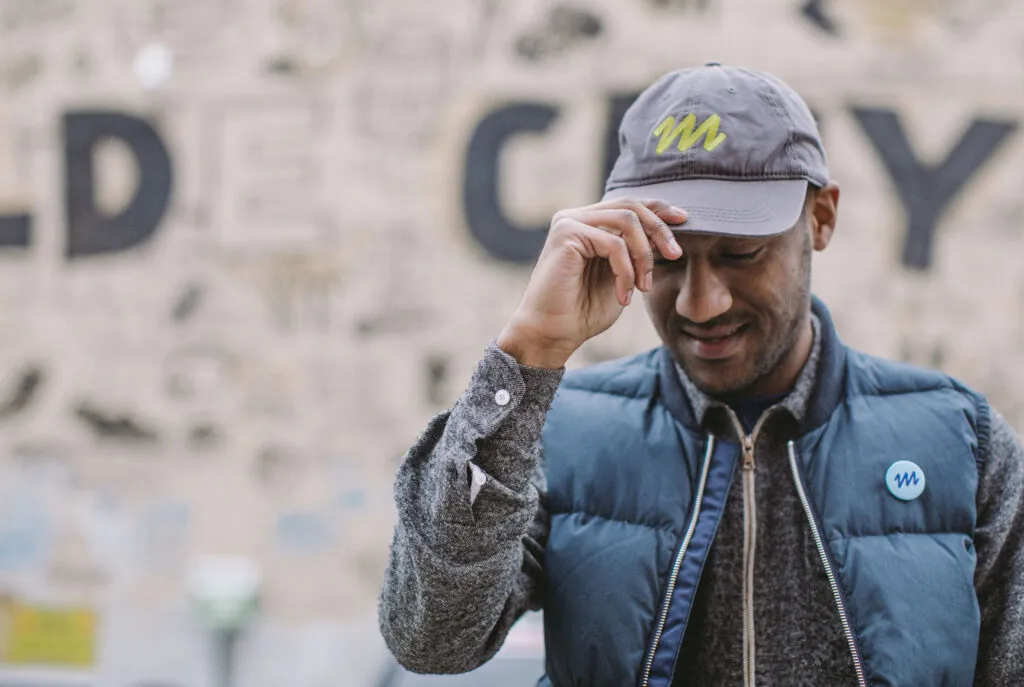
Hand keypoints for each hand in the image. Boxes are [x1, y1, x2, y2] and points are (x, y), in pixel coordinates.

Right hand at [497, 198, 685, 367]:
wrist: (552, 334)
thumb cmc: (583, 311)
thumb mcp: (621, 277)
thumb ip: (635, 253)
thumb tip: (666, 235)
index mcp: (588, 224)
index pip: (628, 205)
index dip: (658, 208)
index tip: (683, 219)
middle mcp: (576, 217)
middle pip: (631, 206)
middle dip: (659, 230)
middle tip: (675, 255)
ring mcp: (569, 222)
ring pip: (626, 221)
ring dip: (643, 255)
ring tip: (644, 286)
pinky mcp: (566, 233)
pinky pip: (613, 244)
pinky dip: (625, 271)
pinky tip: (624, 296)